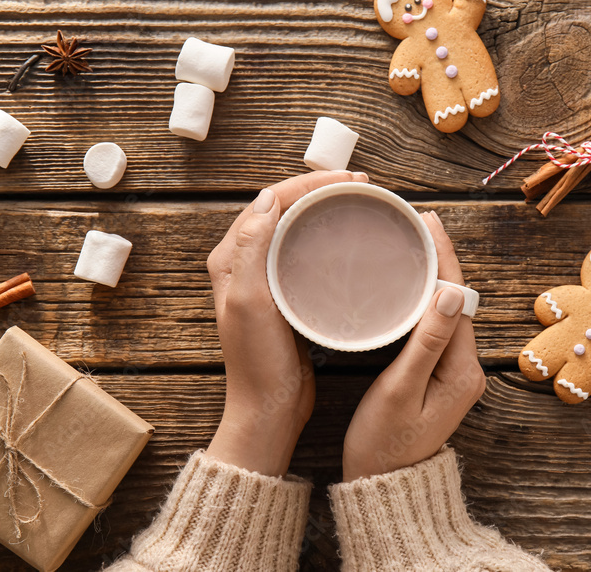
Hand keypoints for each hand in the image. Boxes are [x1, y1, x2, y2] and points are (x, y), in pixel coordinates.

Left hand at [206, 170, 368, 475]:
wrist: (269, 409)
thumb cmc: (257, 362)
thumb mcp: (249, 302)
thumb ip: (252, 249)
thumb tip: (268, 199)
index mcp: (230, 259)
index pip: (269, 202)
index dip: (307, 183)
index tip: (347, 180)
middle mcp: (244, 263)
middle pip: (283, 208)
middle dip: (319, 189)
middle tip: (360, 185)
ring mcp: (266, 279)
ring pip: (295, 228)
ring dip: (324, 209)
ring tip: (359, 202)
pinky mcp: (287, 296)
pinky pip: (306, 253)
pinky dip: (327, 237)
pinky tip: (350, 240)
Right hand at [341, 211, 486, 480]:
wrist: (385, 490)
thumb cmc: (383, 446)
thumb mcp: (399, 392)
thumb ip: (425, 342)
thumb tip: (448, 291)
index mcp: (461, 370)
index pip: (458, 298)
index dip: (444, 257)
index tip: (428, 222)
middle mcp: (466, 369)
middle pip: (457, 300)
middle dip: (440, 260)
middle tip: (416, 223)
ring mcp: (455, 375)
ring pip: (446, 312)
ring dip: (434, 277)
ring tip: (413, 243)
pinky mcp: (439, 378)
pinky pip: (437, 328)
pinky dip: (425, 300)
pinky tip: (409, 286)